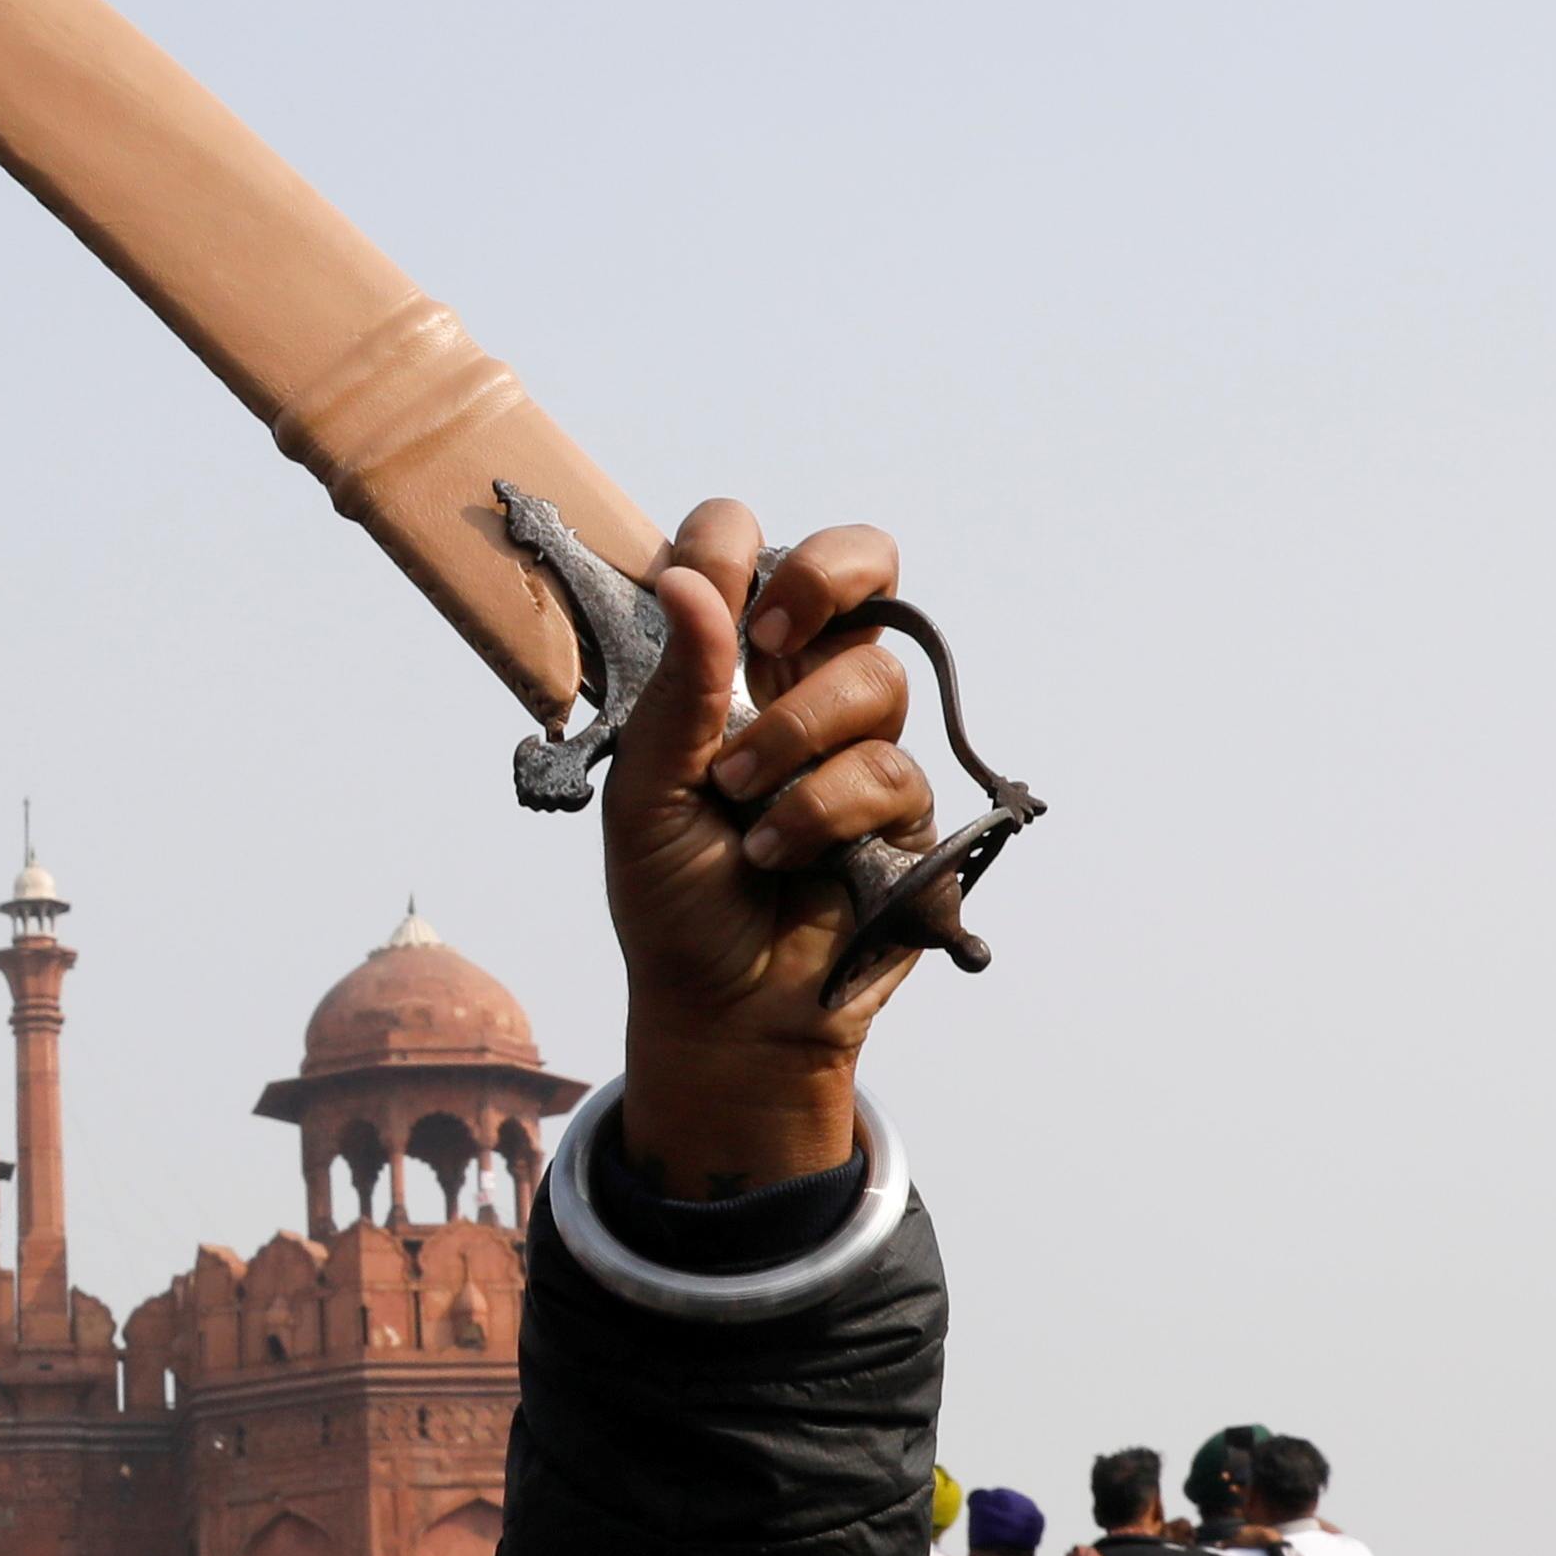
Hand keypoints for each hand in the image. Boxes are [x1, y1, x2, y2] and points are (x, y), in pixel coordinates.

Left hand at [599, 503, 935, 1187]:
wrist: (721, 1009)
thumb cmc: (674, 898)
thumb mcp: (647, 788)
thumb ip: (678, 684)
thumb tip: (686, 575)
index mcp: (733, 666)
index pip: (754, 550)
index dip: (737, 546)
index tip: (704, 592)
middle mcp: (805, 687)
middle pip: (866, 562)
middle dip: (825, 578)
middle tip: (769, 637)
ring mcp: (864, 744)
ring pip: (872, 678)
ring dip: (794, 741)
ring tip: (742, 803)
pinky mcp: (908, 812)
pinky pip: (888, 770)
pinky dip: (821, 812)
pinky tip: (780, 855)